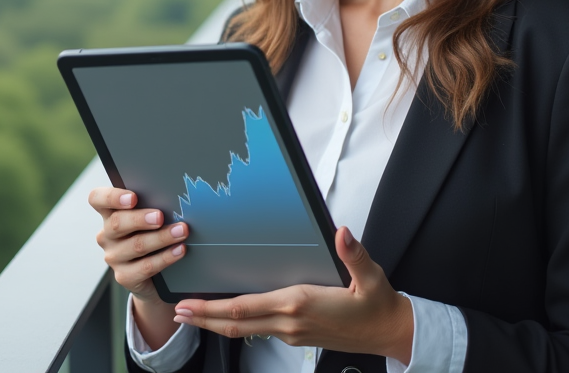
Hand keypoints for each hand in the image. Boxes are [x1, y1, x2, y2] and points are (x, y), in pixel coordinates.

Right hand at [88, 186, 189, 349]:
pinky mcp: (124, 276)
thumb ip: (152, 205)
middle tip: (160, 217)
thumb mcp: (148, 217)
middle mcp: (106, 234)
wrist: (156, 274)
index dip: (112, 197)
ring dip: (161, 237)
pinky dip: (165, 257)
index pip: (97, 199)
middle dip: (140, 219)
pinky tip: (179, 250)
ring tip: (181, 231)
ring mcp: (113, 256)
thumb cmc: (152, 233)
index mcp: (109, 213)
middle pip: (117, 223)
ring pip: (136, 245)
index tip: (133, 197)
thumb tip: (172, 198)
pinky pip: (146, 266)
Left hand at [172, 227, 413, 362]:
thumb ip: (353, 254)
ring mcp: (292, 332)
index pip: (246, 307)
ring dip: (215, 324)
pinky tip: (228, 316)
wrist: (390, 333)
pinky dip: (237, 324)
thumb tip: (341, 233)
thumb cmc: (376, 306)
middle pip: (235, 324)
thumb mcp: (370, 276)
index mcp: (300, 303)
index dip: (213, 308)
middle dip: (203, 318)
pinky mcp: (297, 336)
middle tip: (177, 311)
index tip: (189, 302)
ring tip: (192, 315)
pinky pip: (258, 331)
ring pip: (244, 331)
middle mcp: (290, 322)